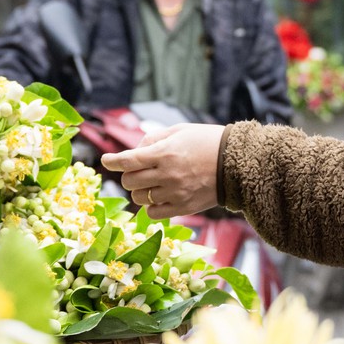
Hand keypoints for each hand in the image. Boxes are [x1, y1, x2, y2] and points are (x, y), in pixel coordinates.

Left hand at [101, 123, 225, 218]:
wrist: (236, 164)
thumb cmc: (207, 142)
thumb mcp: (180, 131)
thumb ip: (154, 139)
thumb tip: (135, 151)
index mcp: (165, 153)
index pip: (127, 160)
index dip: (112, 161)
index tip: (106, 160)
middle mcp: (167, 175)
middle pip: (129, 181)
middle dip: (129, 175)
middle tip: (138, 170)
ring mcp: (175, 193)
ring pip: (139, 198)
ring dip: (140, 190)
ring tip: (152, 183)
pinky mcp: (183, 208)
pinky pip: (153, 213)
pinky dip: (151, 206)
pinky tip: (160, 196)